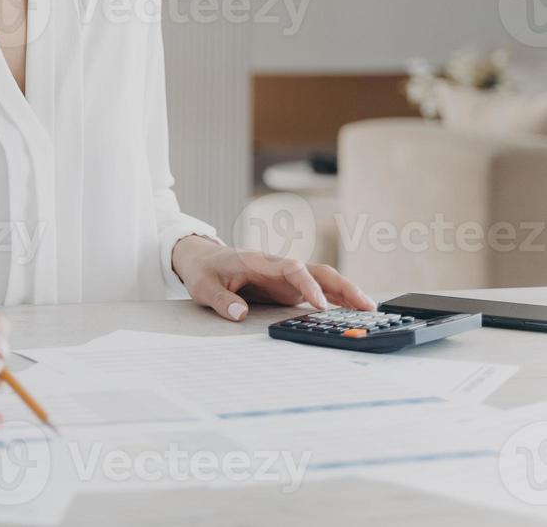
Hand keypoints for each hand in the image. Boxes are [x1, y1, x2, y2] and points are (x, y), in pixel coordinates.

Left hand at [171, 236, 374, 320]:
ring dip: (347, 293)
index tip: (321, 305)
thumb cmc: (205, 270)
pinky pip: (318, 291)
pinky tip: (354, 312)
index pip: (292, 269)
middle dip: (343, 287)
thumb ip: (220, 298)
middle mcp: (280, 267)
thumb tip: (238, 313)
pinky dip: (337, 300)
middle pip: (318, 271)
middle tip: (367, 306)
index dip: (308, 285)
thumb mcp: (203, 285)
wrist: (202, 259)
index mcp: (261, 261)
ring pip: (324, 280)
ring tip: (371, 311)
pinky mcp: (289, 288)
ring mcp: (287, 277)